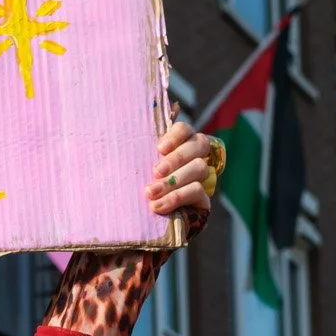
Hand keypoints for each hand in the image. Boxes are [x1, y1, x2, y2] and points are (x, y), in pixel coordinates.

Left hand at [145, 115, 219, 238]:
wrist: (137, 224)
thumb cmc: (134, 186)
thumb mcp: (134, 165)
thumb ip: (144, 143)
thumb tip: (163, 111)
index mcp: (179, 144)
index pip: (186, 129)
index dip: (176, 135)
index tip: (159, 148)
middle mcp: (194, 157)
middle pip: (199, 145)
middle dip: (176, 158)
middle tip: (155, 172)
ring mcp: (201, 178)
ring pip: (199, 167)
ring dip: (174, 180)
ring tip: (151, 193)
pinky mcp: (202, 199)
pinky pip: (197, 191)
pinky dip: (176, 197)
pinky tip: (158, 206)